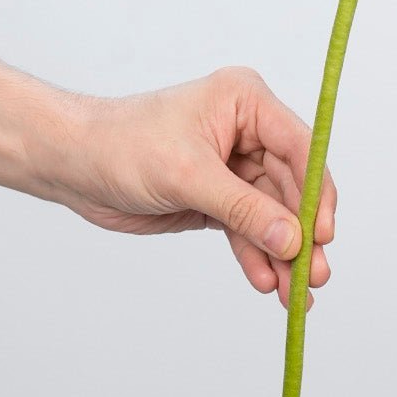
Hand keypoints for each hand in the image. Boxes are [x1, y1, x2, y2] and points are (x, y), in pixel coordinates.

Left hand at [51, 67, 335, 309]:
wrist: (73, 164)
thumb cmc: (122, 146)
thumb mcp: (187, 176)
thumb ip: (243, 209)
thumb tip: (293, 241)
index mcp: (245, 102)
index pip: (299, 146)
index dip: (316, 192)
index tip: (323, 234)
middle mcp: (247, 131)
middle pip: (291, 187)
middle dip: (302, 234)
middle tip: (315, 275)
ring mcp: (233, 167)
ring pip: (272, 215)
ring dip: (283, 254)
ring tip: (295, 294)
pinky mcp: (216, 198)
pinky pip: (247, 229)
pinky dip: (257, 256)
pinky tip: (265, 282)